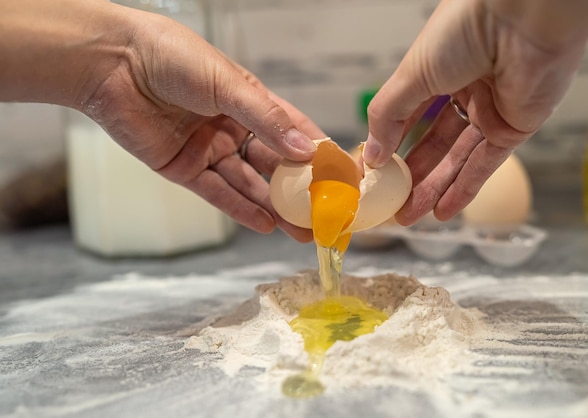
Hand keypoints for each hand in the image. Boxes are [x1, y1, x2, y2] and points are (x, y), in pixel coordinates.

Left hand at [1, 0, 322, 241]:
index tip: (342, 180)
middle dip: (298, 193)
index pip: (294, 132)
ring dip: (274, 209)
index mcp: (250, 102)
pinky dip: (240, 209)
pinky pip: (218, 193)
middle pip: (274, 166)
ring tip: (301, 232)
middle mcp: (234, 128)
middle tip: (323, 217)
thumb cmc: (173, 57)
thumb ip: (268, 119)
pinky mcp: (184, 168)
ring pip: (249, 185)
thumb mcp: (229, 84)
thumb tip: (308, 149)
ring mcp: (210, 150)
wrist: (113, 63)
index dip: (318, 156)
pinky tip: (265, 226)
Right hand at [363, 0, 587, 225]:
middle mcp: (463, 93)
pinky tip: (442, 211)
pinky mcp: (515, 127)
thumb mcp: (411, 75)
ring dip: (433, 189)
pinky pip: (486, 164)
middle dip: (411, 177)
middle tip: (391, 206)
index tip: (372, 176)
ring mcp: (490, 111)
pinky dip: (465, 189)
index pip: (408, 119)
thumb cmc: (462, 32)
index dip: (389, 147)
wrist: (522, 18)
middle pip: (432, 144)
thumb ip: (387, 117)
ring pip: (456, 159)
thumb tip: (372, 156)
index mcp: (436, 72)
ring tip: (408, 217)